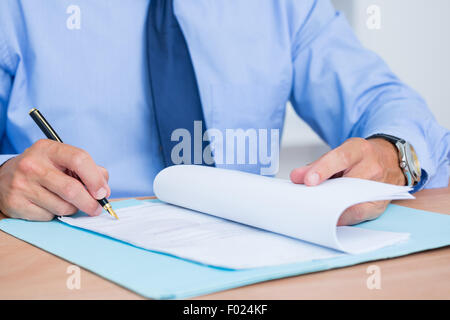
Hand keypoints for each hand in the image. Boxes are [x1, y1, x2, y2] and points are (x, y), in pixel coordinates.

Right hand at [0, 139, 109, 220]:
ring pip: (62, 206)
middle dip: (89, 202)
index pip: (79, 159)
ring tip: (68, 202)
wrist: (5, 177)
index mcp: (48, 149)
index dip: (95, 178)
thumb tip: (104, 190)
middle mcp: (32, 165)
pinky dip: (56, 215)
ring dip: (73, 209)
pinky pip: (48, 216)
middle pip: (71, 189)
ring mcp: (22, 185)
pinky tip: (49, 205)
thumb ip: (88, 170)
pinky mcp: (16, 203)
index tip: (102, 192)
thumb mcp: (63, 160)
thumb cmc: (43, 169)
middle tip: (97, 208)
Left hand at [290, 138, 405, 225]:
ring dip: (334, 210)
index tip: (308, 181)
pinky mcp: (380, 204)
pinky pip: (360, 215)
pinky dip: (343, 218)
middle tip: (308, 203)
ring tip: (316, 212)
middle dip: (326, 195)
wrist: (388, 160)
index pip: (340, 159)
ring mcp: (379, 187)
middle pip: (348, 183)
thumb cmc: (360, 158)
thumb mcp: (339, 153)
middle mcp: (373, 167)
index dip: (323, 170)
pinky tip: (330, 219)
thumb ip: (317, 165)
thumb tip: (296, 177)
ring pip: (355, 203)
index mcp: (359, 150)